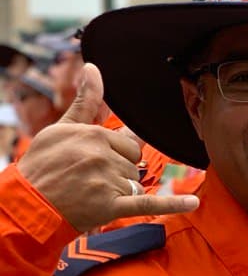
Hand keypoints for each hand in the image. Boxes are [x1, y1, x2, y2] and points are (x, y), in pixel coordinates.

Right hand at [18, 64, 198, 230]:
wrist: (27, 203)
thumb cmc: (43, 164)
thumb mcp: (62, 128)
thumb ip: (86, 102)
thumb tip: (94, 68)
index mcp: (96, 135)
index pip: (130, 144)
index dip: (115, 154)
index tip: (97, 161)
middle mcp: (104, 156)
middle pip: (134, 164)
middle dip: (117, 172)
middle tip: (87, 179)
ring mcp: (109, 182)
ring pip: (135, 184)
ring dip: (119, 191)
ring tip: (89, 194)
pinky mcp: (112, 207)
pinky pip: (149, 203)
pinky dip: (173, 204)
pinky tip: (192, 203)